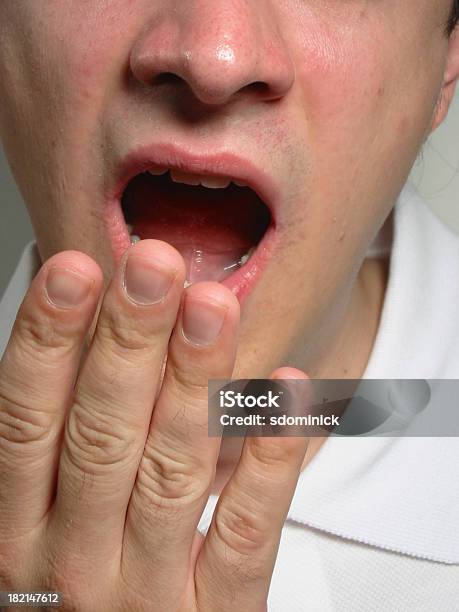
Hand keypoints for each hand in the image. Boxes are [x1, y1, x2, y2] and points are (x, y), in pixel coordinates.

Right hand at [0, 240, 306, 610]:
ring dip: (194, 381)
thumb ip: (57, 446)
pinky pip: (245, 533)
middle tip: (156, 266)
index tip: (77, 270)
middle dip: (129, 343)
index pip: (26, 421)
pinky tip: (286, 392)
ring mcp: (144, 594)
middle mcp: (71, 562)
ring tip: (213, 305)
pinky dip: (268, 459)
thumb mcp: (44, 523)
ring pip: (172, 472)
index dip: (47, 341)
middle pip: (100, 434)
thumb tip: (72, 341)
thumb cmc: (76, 582)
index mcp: (19, 531)